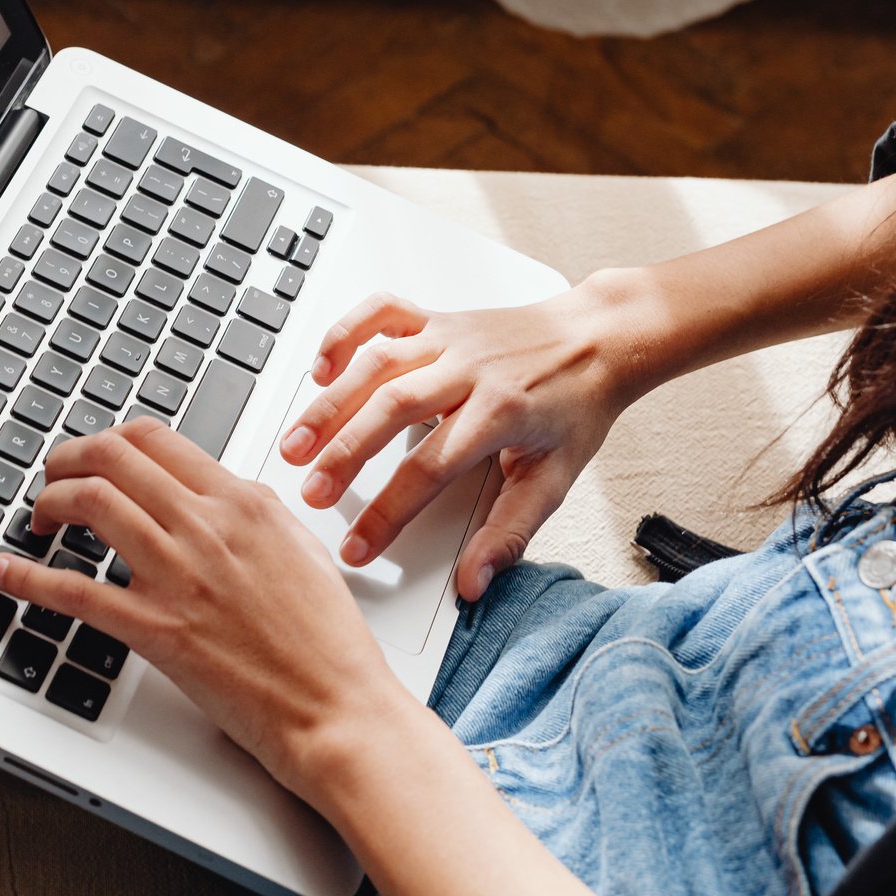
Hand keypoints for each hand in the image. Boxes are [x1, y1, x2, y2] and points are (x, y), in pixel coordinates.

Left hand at [0, 419, 426, 802]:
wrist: (337, 707)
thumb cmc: (327, 641)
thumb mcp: (300, 548)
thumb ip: (252, 512)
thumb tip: (215, 493)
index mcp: (242, 502)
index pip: (155, 439)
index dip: (109, 440)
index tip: (94, 457)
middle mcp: (207, 526)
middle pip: (112, 456)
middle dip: (67, 459)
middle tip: (53, 478)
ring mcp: (178, 575)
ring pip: (90, 502)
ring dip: (49, 502)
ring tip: (39, 518)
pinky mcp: (157, 629)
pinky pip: (74, 591)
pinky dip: (27, 577)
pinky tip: (5, 573)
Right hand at [279, 287, 639, 599]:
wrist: (599, 338)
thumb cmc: (576, 406)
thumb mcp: (555, 479)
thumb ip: (509, 533)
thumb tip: (474, 583)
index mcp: (500, 412)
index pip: (429, 469)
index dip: (387, 512)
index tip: (357, 546)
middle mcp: (468, 369)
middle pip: (390, 409)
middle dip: (343, 454)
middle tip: (311, 493)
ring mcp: (448, 338)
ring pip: (375, 363)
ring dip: (329, 403)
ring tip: (296, 441)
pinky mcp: (436, 317)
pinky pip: (381, 312)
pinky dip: (345, 332)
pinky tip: (322, 368)